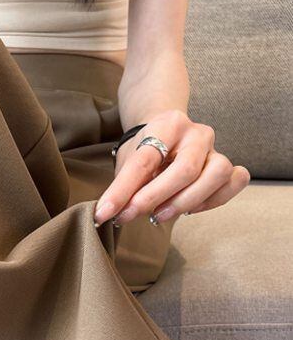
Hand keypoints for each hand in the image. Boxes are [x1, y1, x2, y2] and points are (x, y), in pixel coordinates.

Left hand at [94, 109, 249, 226]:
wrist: (167, 134)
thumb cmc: (145, 151)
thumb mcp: (127, 163)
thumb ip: (122, 186)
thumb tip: (106, 215)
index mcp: (168, 124)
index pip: (144, 161)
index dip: (122, 191)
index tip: (103, 213)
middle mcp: (197, 133)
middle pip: (184, 169)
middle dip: (154, 199)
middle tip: (131, 215)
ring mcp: (215, 149)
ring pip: (216, 174)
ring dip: (186, 201)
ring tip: (160, 215)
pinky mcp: (228, 166)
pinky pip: (235, 181)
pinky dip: (215, 200)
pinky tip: (190, 210)